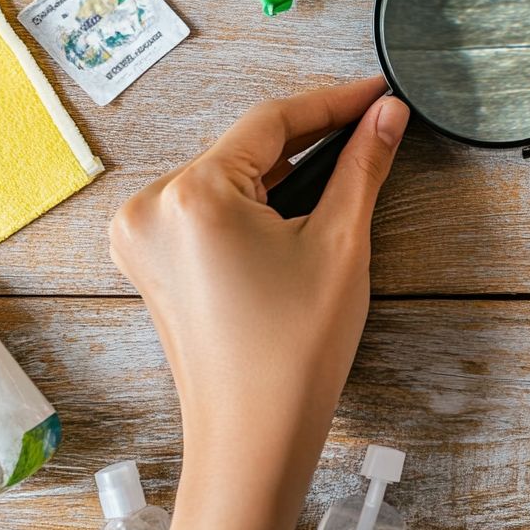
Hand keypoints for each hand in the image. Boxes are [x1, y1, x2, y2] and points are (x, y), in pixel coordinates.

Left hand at [109, 77, 409, 529]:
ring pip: (228, 172)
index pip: (273, 120)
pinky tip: (295, 197)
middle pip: (247, 144)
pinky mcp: (151, 259)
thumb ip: (362, 165)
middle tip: (369, 122)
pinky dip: (253, 195)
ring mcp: (144, 236)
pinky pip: (208, 203)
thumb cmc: (290, 356)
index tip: (374, 93)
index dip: (333, 101)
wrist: (254, 436)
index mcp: (193, 196)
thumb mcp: (339, 244)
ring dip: (283, 165)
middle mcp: (153, 208)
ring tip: (342, 158)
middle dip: (311, 134)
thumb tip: (385, 116)